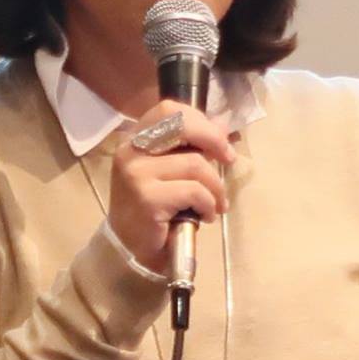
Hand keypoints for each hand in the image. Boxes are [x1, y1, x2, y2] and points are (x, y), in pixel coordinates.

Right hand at [107, 102, 235, 272]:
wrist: (130, 249)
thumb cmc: (153, 209)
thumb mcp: (171, 172)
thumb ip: (191, 148)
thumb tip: (222, 126)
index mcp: (135, 139)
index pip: (169, 110)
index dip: (199, 120)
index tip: (218, 141)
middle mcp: (130, 150)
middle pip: (182, 125)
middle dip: (215, 141)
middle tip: (229, 160)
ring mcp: (136, 173)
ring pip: (196, 165)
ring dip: (216, 188)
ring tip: (215, 204)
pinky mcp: (147, 198)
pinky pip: (195, 192)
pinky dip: (208, 205)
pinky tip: (205, 217)